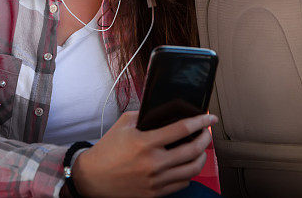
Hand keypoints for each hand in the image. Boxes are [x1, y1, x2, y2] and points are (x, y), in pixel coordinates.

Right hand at [71, 111, 217, 196]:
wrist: (92, 178)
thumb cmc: (107, 150)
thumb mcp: (124, 124)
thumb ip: (145, 115)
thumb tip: (167, 111)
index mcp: (145, 143)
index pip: (182, 129)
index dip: (200, 121)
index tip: (210, 118)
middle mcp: (153, 163)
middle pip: (193, 151)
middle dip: (205, 138)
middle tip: (207, 132)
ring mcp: (155, 181)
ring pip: (192, 170)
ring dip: (201, 157)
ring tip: (200, 149)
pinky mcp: (154, 194)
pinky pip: (182, 184)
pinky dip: (188, 173)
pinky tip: (186, 164)